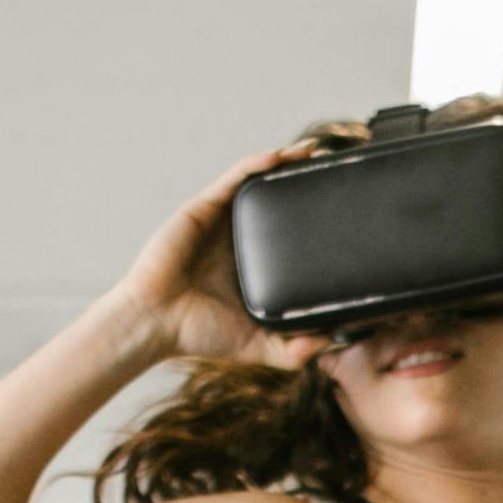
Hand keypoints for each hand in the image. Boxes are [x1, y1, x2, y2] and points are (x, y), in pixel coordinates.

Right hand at [109, 145, 330, 369]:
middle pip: (278, 200)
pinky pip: (234, 178)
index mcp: (256, 262)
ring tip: (315, 152)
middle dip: (304, 181)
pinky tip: (280, 157)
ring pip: (259, 182)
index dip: (315, 216)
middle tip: (337, 168)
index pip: (291, 231)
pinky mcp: (204, 207)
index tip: (346, 207)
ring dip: (286, 162)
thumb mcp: (259, 346)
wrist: (156, 322)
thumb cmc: (199, 334)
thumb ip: (295, 350)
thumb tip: (332, 341)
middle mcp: (240, 235)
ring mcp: (222, 219)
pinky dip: (257, 164)